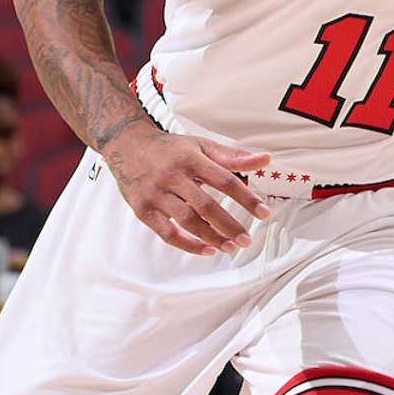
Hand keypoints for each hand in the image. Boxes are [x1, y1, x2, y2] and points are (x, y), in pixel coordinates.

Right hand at [102, 123, 270, 255]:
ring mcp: (156, 194)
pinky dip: (187, 244)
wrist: (127, 145)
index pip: (224, 181)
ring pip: (187, 221)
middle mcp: (172, 176)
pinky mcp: (143, 210)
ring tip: (231, 247)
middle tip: (247, 239)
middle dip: (229, 225)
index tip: (265, 213)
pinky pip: (166, 233)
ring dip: (211, 237)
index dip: (246, 198)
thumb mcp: (202, 145)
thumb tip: (266, 159)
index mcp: (191, 159)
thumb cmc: (171, 148)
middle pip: (205, 205)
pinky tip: (207, 249)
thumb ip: (233, 157)